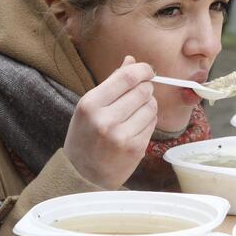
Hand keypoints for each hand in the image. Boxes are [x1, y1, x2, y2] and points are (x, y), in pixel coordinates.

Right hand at [63, 55, 156, 188]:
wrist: (83, 174)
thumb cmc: (86, 136)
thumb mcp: (90, 106)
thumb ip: (112, 83)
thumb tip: (131, 60)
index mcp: (90, 104)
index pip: (127, 77)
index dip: (142, 70)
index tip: (147, 70)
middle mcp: (105, 120)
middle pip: (143, 90)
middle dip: (146, 88)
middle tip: (140, 93)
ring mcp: (121, 136)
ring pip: (151, 106)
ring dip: (149, 105)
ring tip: (135, 112)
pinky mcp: (135, 149)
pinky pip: (153, 123)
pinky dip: (149, 120)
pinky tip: (136, 126)